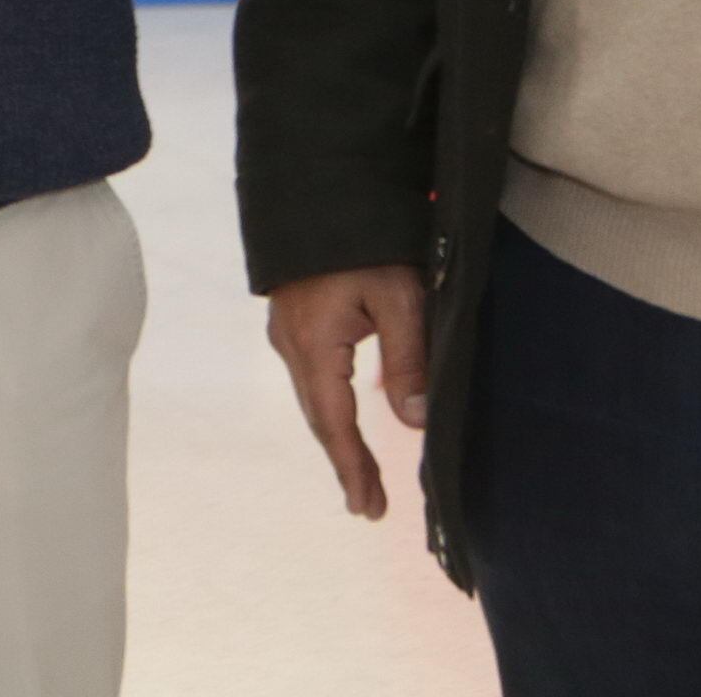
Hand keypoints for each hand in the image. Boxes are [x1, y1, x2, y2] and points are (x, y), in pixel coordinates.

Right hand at [266, 264, 429, 520]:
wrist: (317, 192)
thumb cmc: (364, 244)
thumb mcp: (399, 299)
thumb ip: (407, 362)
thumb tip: (413, 425)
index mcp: (314, 347)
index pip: (336, 423)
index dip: (354, 468)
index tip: (370, 509)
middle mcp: (291, 346)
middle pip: (320, 418)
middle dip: (345, 463)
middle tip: (368, 505)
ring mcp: (287, 333)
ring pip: (313, 400)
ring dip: (337, 439)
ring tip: (360, 475)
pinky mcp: (293, 321)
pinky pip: (310, 379)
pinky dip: (329, 410)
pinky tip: (341, 420)